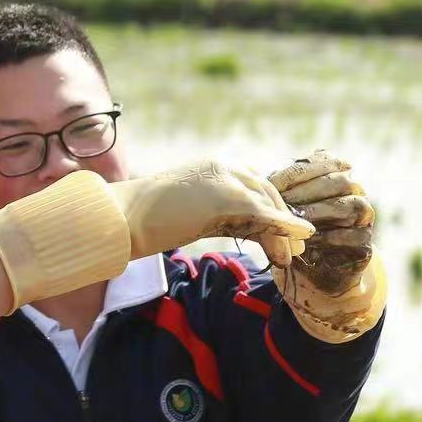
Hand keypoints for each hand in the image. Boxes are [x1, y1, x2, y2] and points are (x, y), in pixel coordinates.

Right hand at [113, 159, 311, 261]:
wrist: (125, 218)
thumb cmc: (146, 221)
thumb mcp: (190, 215)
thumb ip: (217, 216)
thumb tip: (240, 230)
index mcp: (211, 168)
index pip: (251, 186)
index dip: (270, 211)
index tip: (282, 234)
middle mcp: (222, 166)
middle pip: (264, 193)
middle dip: (281, 221)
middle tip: (295, 248)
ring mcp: (224, 177)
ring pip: (265, 202)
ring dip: (282, 229)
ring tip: (291, 255)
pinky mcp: (225, 194)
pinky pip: (262, 211)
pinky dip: (282, 224)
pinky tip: (297, 236)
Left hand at [268, 150, 373, 289]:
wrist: (312, 266)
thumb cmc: (293, 226)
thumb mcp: (282, 204)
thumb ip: (278, 188)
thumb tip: (260, 179)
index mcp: (337, 171)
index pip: (324, 161)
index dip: (296, 172)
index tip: (270, 183)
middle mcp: (355, 189)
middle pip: (339, 181)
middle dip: (306, 192)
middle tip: (280, 204)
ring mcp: (364, 216)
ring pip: (350, 206)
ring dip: (318, 213)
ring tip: (292, 221)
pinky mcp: (365, 244)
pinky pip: (354, 236)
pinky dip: (330, 237)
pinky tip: (308, 240)